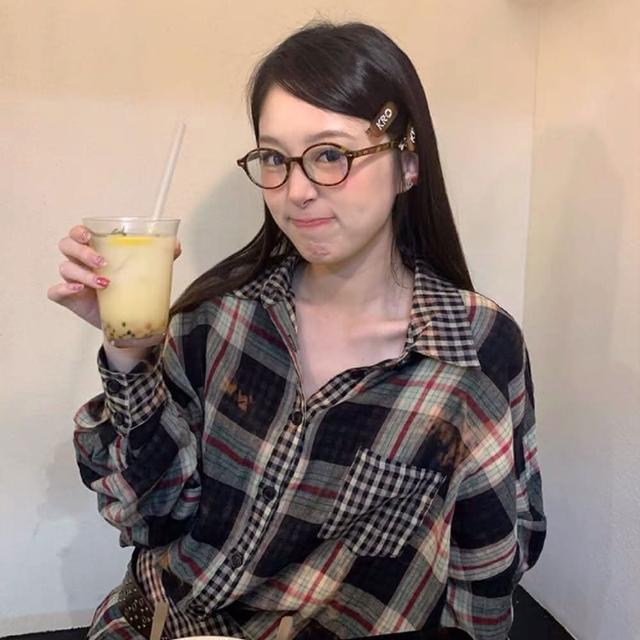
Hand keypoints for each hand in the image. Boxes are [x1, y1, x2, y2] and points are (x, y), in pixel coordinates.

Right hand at [47, 224, 181, 328]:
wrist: (126, 319)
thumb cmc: (130, 288)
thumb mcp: (145, 271)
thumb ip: (159, 256)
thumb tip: (176, 244)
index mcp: (94, 249)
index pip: (78, 233)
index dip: (79, 231)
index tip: (91, 235)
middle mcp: (80, 262)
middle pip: (67, 246)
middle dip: (82, 251)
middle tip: (103, 261)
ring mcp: (72, 280)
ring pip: (65, 268)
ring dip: (83, 273)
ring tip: (104, 282)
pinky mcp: (68, 298)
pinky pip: (55, 291)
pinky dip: (63, 289)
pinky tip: (79, 290)